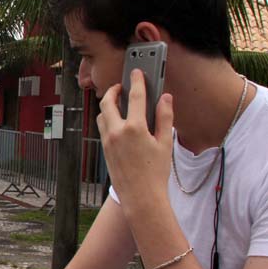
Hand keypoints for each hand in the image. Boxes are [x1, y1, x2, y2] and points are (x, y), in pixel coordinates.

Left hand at [97, 69, 173, 213]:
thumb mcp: (165, 143)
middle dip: (114, 90)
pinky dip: (107, 119)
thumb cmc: (155, 172)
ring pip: (102, 115)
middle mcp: (117, 132)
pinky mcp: (104, 149)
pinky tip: (118, 120)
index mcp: (135, 128)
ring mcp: (107, 141)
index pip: (135, 96)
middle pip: (108, 102)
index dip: (137, 81)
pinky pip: (102, 127)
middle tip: (122, 86)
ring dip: (108, 105)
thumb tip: (165, 98)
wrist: (140, 196)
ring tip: (120, 103)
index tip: (137, 72)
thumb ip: (165, 118)